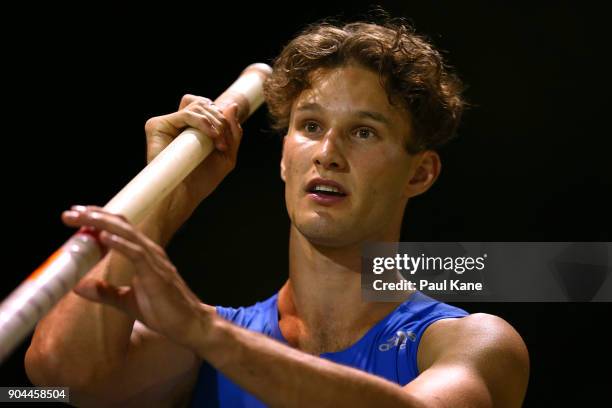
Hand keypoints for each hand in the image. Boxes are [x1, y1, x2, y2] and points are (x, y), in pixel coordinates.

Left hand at [63, 205, 211, 349]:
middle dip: (94, 216)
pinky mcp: (156, 274)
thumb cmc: (164, 311)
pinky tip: (104, 238)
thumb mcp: (127, 301)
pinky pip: (137, 254)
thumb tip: (78, 287)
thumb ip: (106, 292)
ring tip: (84, 217)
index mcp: (143, 255)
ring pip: (127, 234)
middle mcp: (149, 251)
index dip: (98, 219)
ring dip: (104, 224)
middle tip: (71, 212)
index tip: (75, 214)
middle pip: (120, 225)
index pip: (119, 228)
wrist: (189, 324)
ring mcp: (154, 261)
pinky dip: (120, 244)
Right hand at [145, 95, 242, 221]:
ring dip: (215, 123)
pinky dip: (202, 122)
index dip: (222, 117)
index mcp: (193, 128)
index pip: (208, 106)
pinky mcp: (157, 126)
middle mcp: (179, 124)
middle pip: (204, 103)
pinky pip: (186, 113)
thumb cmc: (202, 179)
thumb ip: (233, 131)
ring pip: (197, 105)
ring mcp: (168, 124)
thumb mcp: (227, 154)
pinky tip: (210, 136)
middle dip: (221, 120)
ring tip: (218, 143)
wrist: (184, 194)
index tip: (227, 140)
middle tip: (223, 142)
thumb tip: (233, 106)